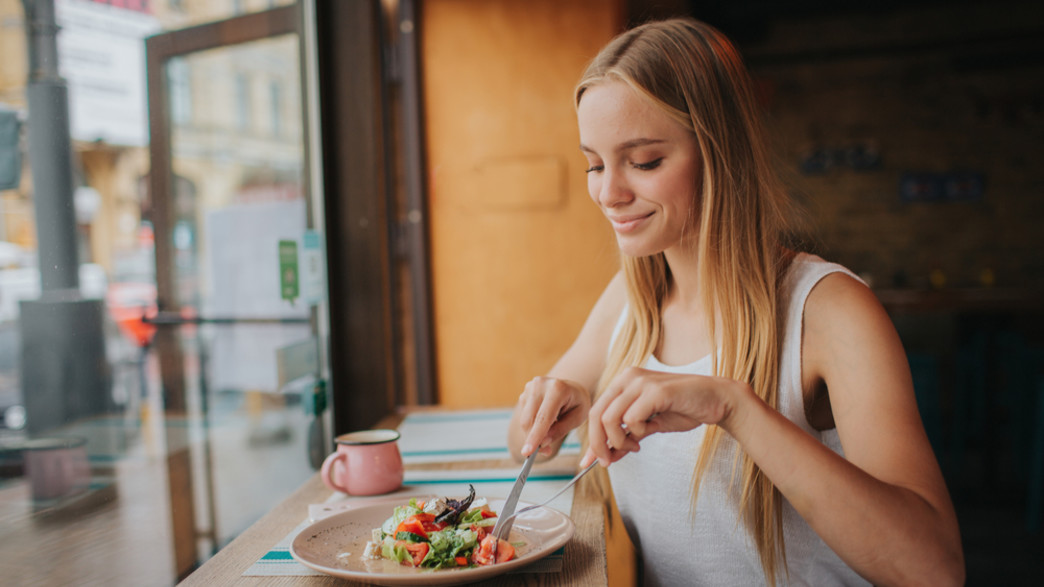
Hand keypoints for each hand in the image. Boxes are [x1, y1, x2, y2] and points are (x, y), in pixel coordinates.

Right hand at [515, 376, 590, 457]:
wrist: (572, 388)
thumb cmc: (578, 403)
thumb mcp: (577, 418)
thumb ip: (560, 430)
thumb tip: (542, 443)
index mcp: (558, 389)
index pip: (543, 418)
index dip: (535, 436)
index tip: (527, 453)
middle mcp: (540, 385)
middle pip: (529, 420)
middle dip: (534, 439)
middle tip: (546, 451)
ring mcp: (530, 387)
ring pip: (524, 420)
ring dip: (533, 433)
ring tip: (551, 431)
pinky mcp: (524, 393)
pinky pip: (524, 416)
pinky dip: (532, 425)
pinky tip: (545, 421)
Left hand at [581, 366, 743, 466]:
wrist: (717, 400)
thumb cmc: (683, 410)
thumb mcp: (648, 426)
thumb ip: (627, 437)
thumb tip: (606, 456)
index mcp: (624, 382)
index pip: (597, 411)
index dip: (591, 439)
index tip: (589, 462)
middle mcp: (628, 377)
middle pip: (597, 414)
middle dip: (598, 444)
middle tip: (608, 462)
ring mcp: (641, 382)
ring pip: (610, 418)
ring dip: (619, 441)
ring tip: (635, 446)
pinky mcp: (655, 391)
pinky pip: (631, 419)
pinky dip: (636, 432)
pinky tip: (648, 433)